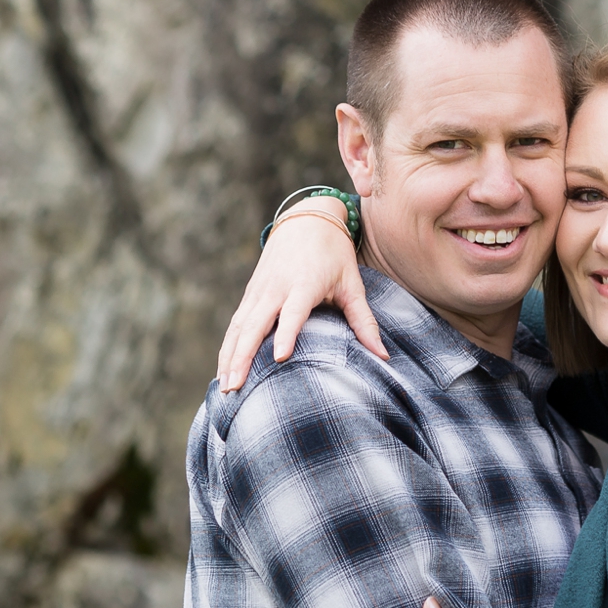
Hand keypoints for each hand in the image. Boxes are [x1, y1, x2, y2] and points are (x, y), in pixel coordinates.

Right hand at [217, 211, 383, 391]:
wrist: (306, 219)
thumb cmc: (334, 254)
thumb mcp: (352, 284)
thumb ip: (364, 321)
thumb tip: (383, 356)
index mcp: (304, 283)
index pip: (294, 312)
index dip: (286, 334)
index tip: (279, 358)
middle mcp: (276, 287)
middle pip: (255, 324)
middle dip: (243, 356)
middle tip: (235, 387)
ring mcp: (259, 290)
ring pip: (239, 326)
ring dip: (229, 356)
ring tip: (225, 388)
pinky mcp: (251, 293)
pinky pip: (235, 323)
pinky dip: (228, 346)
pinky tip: (223, 370)